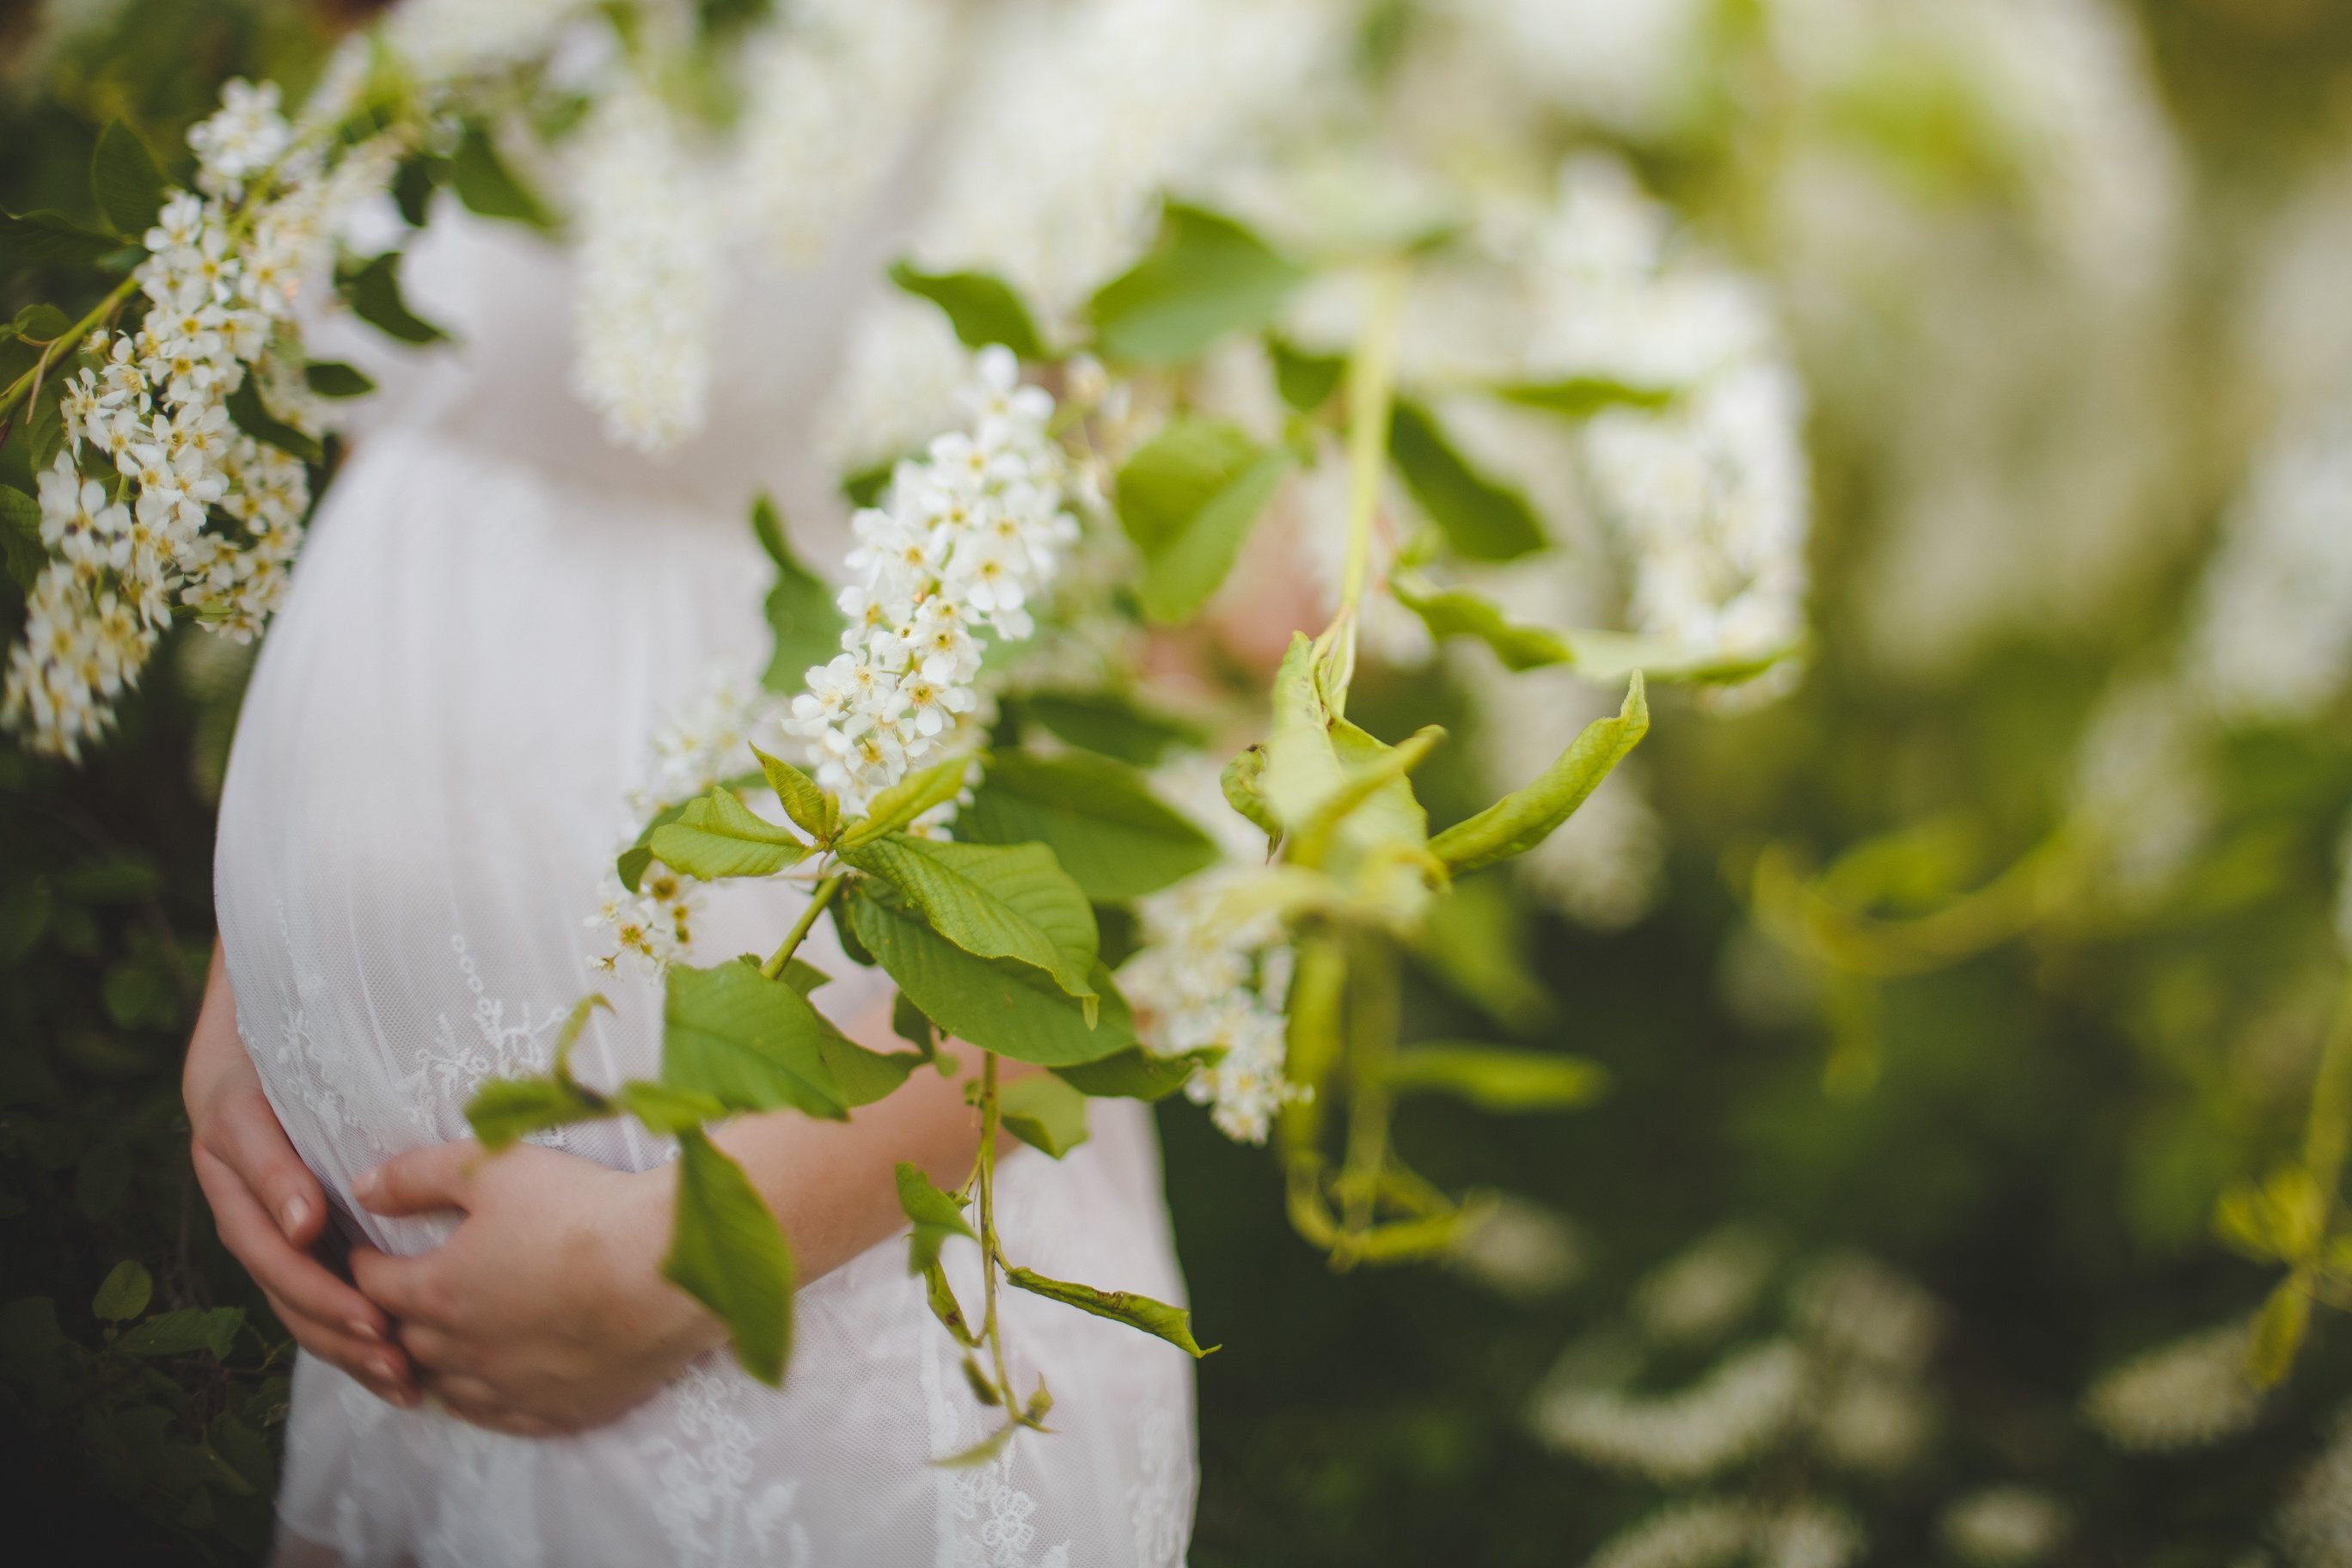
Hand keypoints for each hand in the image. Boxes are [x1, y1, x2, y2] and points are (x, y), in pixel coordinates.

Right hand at [183, 942, 417, 1408]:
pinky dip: (353, 1330)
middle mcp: (239, 1183)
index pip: (253, 1188)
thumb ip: (290, 1117)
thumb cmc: (292, 1019)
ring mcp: (265, 1211)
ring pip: (293, 1291)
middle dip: (327, 1308)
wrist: (280, 1008)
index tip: (315, 1232)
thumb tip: (308, 1220)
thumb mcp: (287, 1044)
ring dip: (343, 1336)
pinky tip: (399, 1365)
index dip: (284, 1209)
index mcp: (229, 1135)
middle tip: (385, 1338)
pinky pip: (317, 1291)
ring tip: (400, 1372)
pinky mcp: (299, 1233)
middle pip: (275, 1263)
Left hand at [349, 1140, 723, 1436]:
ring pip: (446, 1388)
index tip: (370, 1253)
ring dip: (435, 1365)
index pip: (374, 1285)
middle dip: (395, 1317)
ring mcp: (509, 1388)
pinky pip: (499, 1419)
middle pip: (404, 1341)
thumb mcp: (494, 1168)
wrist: (668, 1269)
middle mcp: (462, 1351)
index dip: (366, 1265)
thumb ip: (418, 1175)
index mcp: (439, 1291)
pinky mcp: (556, 1411)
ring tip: (442, 1344)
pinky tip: (489, 1387)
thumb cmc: (581, 1212)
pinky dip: (482, 1401)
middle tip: (402, 1297)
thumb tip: (361, 1189)